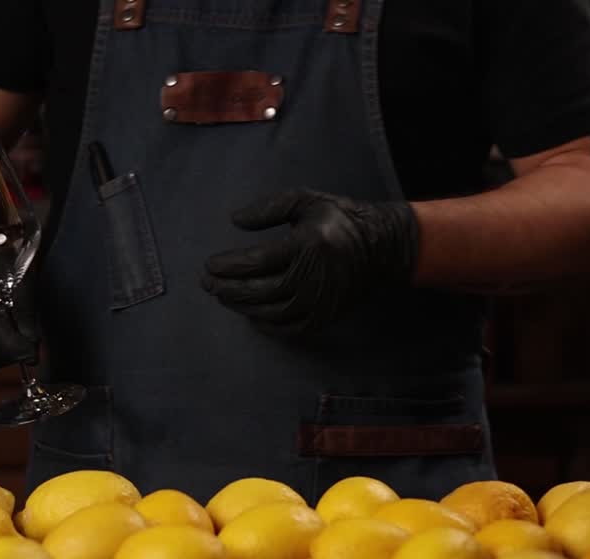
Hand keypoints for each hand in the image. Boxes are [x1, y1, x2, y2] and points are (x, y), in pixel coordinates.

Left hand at [201, 189, 419, 337]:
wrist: (382, 247)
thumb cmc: (339, 219)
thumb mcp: (306, 201)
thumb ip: (269, 208)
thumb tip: (235, 220)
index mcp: (307, 245)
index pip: (257, 261)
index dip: (229, 266)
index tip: (209, 264)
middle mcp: (313, 277)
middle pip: (259, 291)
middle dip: (228, 289)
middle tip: (207, 284)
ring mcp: (320, 301)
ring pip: (271, 312)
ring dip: (242, 307)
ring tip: (223, 296)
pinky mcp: (325, 316)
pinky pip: (290, 328)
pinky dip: (266, 325)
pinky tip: (250, 315)